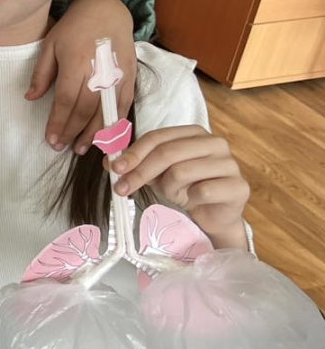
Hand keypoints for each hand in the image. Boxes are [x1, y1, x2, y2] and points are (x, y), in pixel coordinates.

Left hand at [29, 0, 135, 153]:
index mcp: (75, 63)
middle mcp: (98, 72)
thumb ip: (41, 74)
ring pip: (106, 111)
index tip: (51, 139)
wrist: (107, 10)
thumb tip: (30, 98)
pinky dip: (115, 122)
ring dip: (94, 134)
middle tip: (62, 147)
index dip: (58, 123)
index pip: (65, 101)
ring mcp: (117, 75)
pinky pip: (124, 105)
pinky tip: (106, 134)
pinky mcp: (130, 76)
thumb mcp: (50, 45)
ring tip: (82, 148)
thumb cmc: (74, 28)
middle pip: (85, 111)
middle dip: (73, 132)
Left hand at [108, 125, 249, 247]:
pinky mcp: (238, 186)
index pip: (158, 137)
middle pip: (168, 153)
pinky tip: (194, 201)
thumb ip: (137, 164)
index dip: (134, 153)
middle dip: (140, 172)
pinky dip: (190, 199)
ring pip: (181, 172)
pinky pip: (202, 191)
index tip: (115, 168)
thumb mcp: (158, 174)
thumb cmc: (187, 188)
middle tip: (122, 188)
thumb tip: (109, 162)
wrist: (215, 214)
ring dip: (168, 189)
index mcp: (194, 133)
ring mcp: (230, 163)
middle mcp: (214, 143)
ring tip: (174, 194)